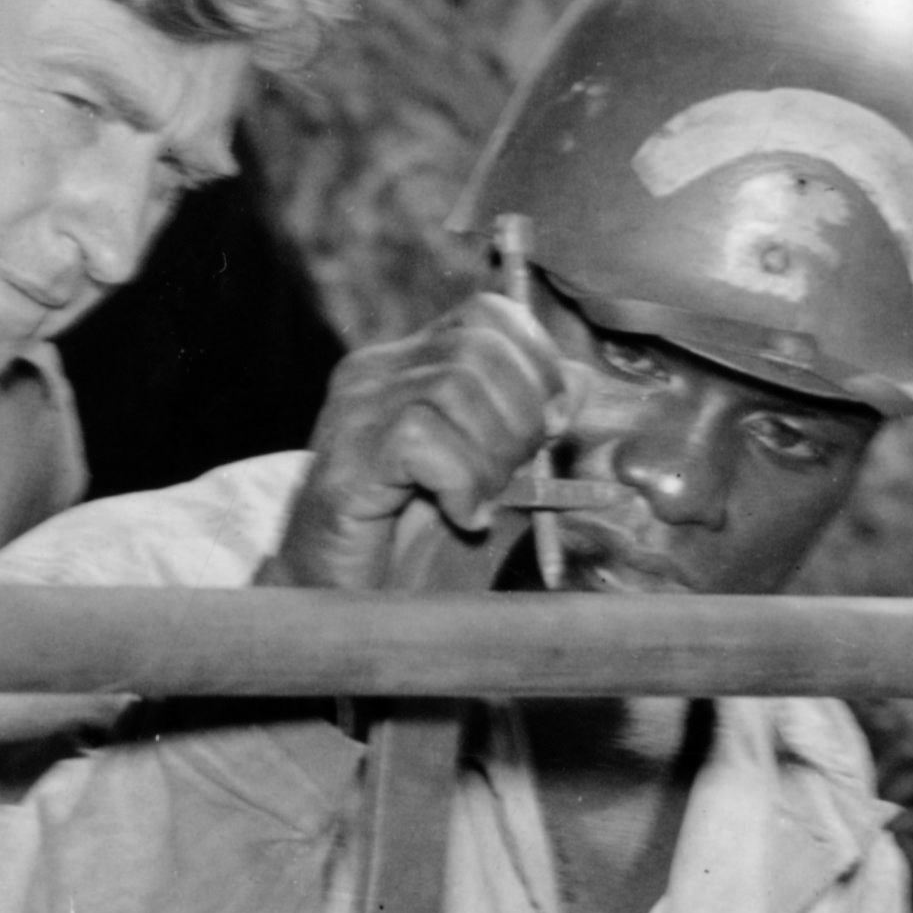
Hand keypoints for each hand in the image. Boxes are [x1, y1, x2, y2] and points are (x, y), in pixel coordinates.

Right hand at [268, 289, 567, 591]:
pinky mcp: (344, 461)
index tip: (554, 422)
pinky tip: (463, 518)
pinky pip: (423, 441)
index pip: (485, 313)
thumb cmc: (409, 540)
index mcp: (406, 364)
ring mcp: (352, 414)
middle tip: (517, 474)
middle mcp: (372, 374)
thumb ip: (525, 427)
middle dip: (522, 415)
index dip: (537, 360)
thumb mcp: (485, 472)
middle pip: (478, 348)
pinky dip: (463, 485)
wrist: (334, 599)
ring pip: (454, 390)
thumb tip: (578, 385)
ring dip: (494, 456)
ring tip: (484, 501)